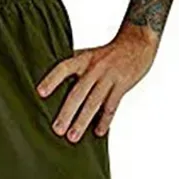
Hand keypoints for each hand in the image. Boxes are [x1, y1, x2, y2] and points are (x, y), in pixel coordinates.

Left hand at [37, 23, 158, 141]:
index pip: (64, 68)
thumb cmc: (109, 52)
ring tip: (73, 136)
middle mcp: (95, 68)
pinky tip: (99, 132)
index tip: (40, 92)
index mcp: (84, 59)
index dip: (52, 80)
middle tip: (57, 130)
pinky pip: (112, 106)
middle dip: (67, 113)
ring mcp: (109, 77)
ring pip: (94, 103)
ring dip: (82, 121)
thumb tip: (52, 84)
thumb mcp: (89, 54)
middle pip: (78, 93)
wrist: (138, 41)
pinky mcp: (122, 85)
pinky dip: (105, 120)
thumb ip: (74, 68)